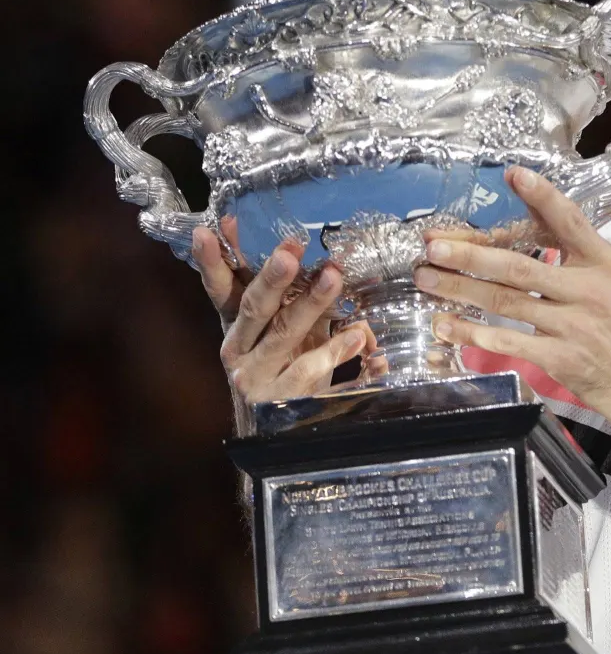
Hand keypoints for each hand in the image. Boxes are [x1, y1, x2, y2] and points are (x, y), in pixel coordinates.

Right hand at [196, 218, 374, 406]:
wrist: (280, 422)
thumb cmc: (283, 358)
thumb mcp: (280, 322)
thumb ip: (284, 288)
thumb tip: (291, 244)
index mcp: (234, 324)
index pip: (220, 288)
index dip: (212, 261)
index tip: (210, 231)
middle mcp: (238, 349)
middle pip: (253, 308)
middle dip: (272, 278)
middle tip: (290, 252)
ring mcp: (256, 376)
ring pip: (283, 334)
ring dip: (310, 303)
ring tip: (333, 277)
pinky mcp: (282, 398)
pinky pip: (309, 370)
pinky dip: (334, 351)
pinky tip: (356, 335)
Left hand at [414, 168, 610, 445]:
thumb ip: (585, 266)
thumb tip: (538, 248)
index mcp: (607, 265)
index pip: (570, 222)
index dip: (542, 196)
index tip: (513, 174)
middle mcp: (590, 290)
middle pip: (518, 265)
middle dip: (469, 253)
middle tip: (433, 243)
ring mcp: (575, 326)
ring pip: (505, 302)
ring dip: (459, 289)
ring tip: (426, 278)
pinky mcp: (562, 361)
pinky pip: (508, 343)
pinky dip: (472, 334)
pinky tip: (446, 326)